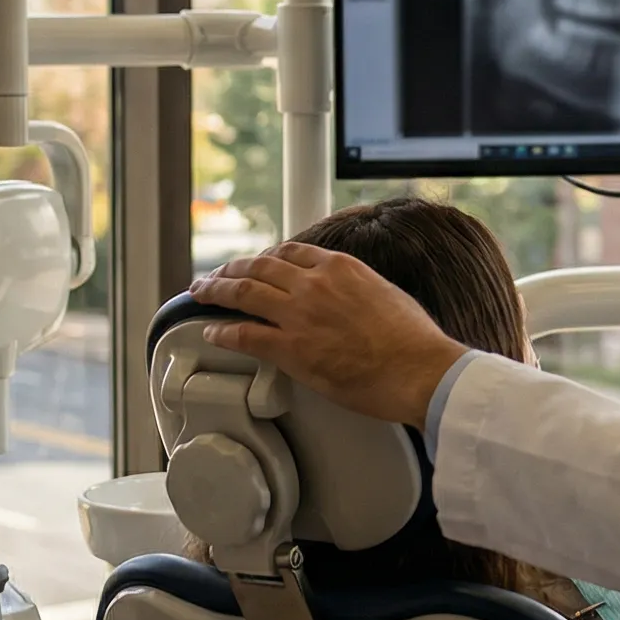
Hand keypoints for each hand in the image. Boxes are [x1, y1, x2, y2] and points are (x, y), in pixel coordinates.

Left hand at [188, 242, 467, 426]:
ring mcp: (300, 314)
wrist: (420, 368)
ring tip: (199, 294)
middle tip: (215, 275)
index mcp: (341, 268)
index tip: (257, 263)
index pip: (291, 251)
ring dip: (215, 291)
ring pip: (243, 292)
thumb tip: (353, 298)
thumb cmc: (414, 340)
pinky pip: (244, 335)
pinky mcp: (292, 349)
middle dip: (231, 269)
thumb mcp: (388, 294)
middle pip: (259, 266)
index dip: (267, 257)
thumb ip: (360, 290)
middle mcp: (315, 284)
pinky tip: (211, 334)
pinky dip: (222, 333)